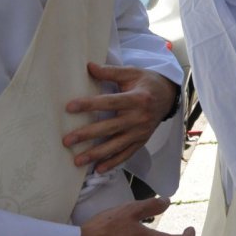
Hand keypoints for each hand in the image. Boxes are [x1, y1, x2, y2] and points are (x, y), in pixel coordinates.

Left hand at [63, 63, 178, 172]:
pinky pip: (127, 154)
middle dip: (87, 134)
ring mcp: (141, 131)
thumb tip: (89, 66)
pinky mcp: (142, 140)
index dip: (90, 105)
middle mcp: (140, 117)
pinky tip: (98, 169)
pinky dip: (113, 162)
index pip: (110, 102)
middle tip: (66, 140)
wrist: (169, 96)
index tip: (69, 107)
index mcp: (137, 98)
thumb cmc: (147, 82)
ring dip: (96, 154)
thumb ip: (110, 72)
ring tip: (77, 160)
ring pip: (116, 145)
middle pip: (110, 127)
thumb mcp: (132, 73)